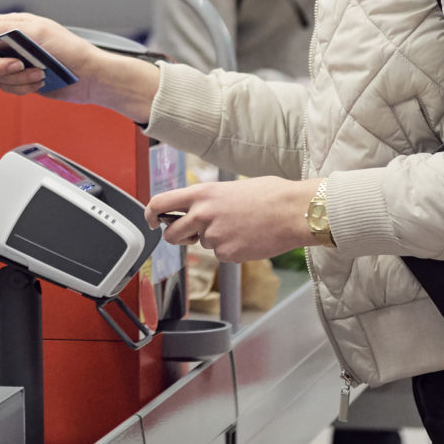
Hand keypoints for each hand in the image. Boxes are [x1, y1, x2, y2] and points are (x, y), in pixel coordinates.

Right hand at [0, 13, 161, 120]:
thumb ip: (5, 28)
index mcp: (13, 25)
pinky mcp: (21, 81)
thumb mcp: (37, 31)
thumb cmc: (70, 49)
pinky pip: (7, 88)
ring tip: (38, 74)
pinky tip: (40, 83)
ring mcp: (15, 63)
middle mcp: (10, 43)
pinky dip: (23, 88)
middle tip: (19, 65)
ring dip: (16, 78)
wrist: (90, 77)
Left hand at [147, 177, 316, 261]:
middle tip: (192, 234)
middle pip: (171, 234)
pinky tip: (248, 237)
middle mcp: (202, 214)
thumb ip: (207, 200)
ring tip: (239, 226)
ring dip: (214, 240)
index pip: (160, 203)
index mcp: (201, 194)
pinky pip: (221, 254)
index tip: (151, 221)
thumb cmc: (269, 195)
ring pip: (202, 244)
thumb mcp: (230, 188)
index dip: (150, 214)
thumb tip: (197, 210)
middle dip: (178, 237)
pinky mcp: (227, 254)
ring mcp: (213, 236)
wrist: (293, 212)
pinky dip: (231, 249)